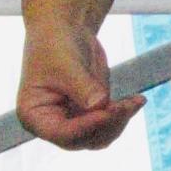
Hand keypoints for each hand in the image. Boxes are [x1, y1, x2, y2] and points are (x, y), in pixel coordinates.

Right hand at [18, 23, 142, 150]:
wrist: (64, 31)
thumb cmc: (55, 45)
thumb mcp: (66, 65)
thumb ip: (83, 88)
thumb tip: (100, 106)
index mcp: (34, 116)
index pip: (62, 134)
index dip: (86, 127)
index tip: (107, 112)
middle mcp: (52, 124)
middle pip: (84, 139)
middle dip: (107, 124)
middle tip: (126, 105)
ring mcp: (73, 120)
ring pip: (101, 135)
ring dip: (120, 121)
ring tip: (135, 101)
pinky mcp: (90, 113)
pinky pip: (111, 122)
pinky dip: (125, 114)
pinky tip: (137, 100)